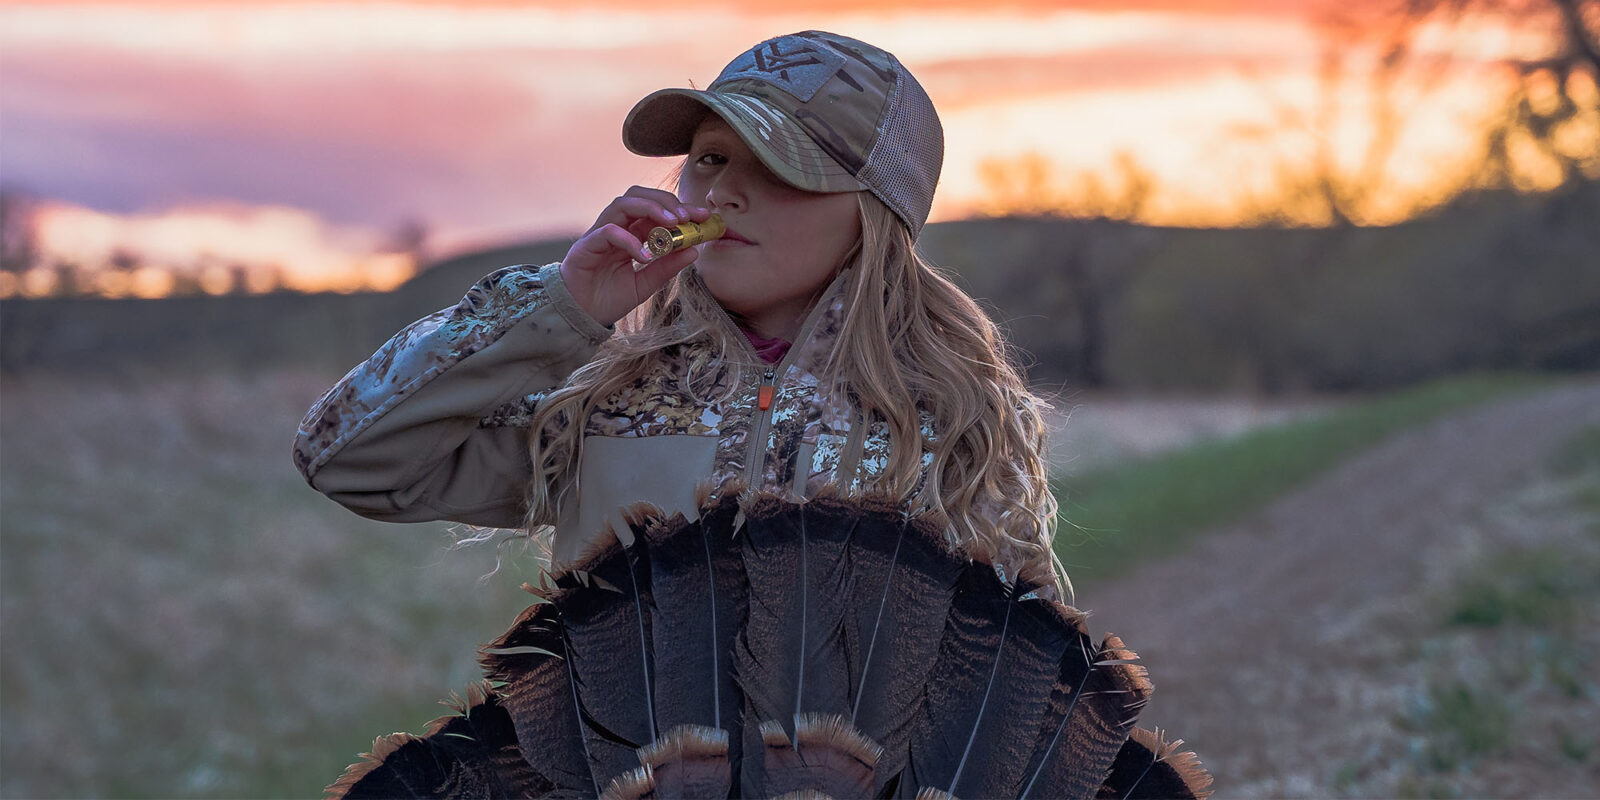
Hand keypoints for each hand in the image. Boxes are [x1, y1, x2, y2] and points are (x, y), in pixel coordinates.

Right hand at [560, 187, 711, 326]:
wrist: (580, 318)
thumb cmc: (608, 299)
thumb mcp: (645, 285)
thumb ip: (667, 268)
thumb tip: (694, 250)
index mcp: (630, 234)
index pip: (655, 211)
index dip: (680, 209)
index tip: (704, 216)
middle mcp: (615, 228)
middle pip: (639, 196)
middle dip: (666, 201)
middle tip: (688, 216)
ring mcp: (599, 235)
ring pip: (623, 204)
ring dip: (650, 209)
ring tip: (672, 223)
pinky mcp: (586, 247)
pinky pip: (608, 232)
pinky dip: (629, 240)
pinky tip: (644, 257)